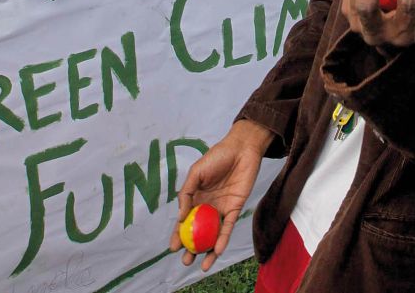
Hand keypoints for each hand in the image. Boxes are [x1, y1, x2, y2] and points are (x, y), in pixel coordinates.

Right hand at [169, 121, 271, 272]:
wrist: (241, 149)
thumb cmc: (217, 156)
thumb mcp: (196, 172)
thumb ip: (186, 193)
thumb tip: (181, 217)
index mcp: (195, 198)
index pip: (185, 221)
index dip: (178, 235)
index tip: (173, 248)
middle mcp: (207, 206)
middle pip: (198, 232)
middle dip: (191, 249)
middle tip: (186, 261)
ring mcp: (221, 209)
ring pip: (213, 235)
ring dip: (208, 251)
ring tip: (203, 265)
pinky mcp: (235, 209)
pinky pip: (228, 228)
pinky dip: (223, 240)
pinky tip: (218, 250)